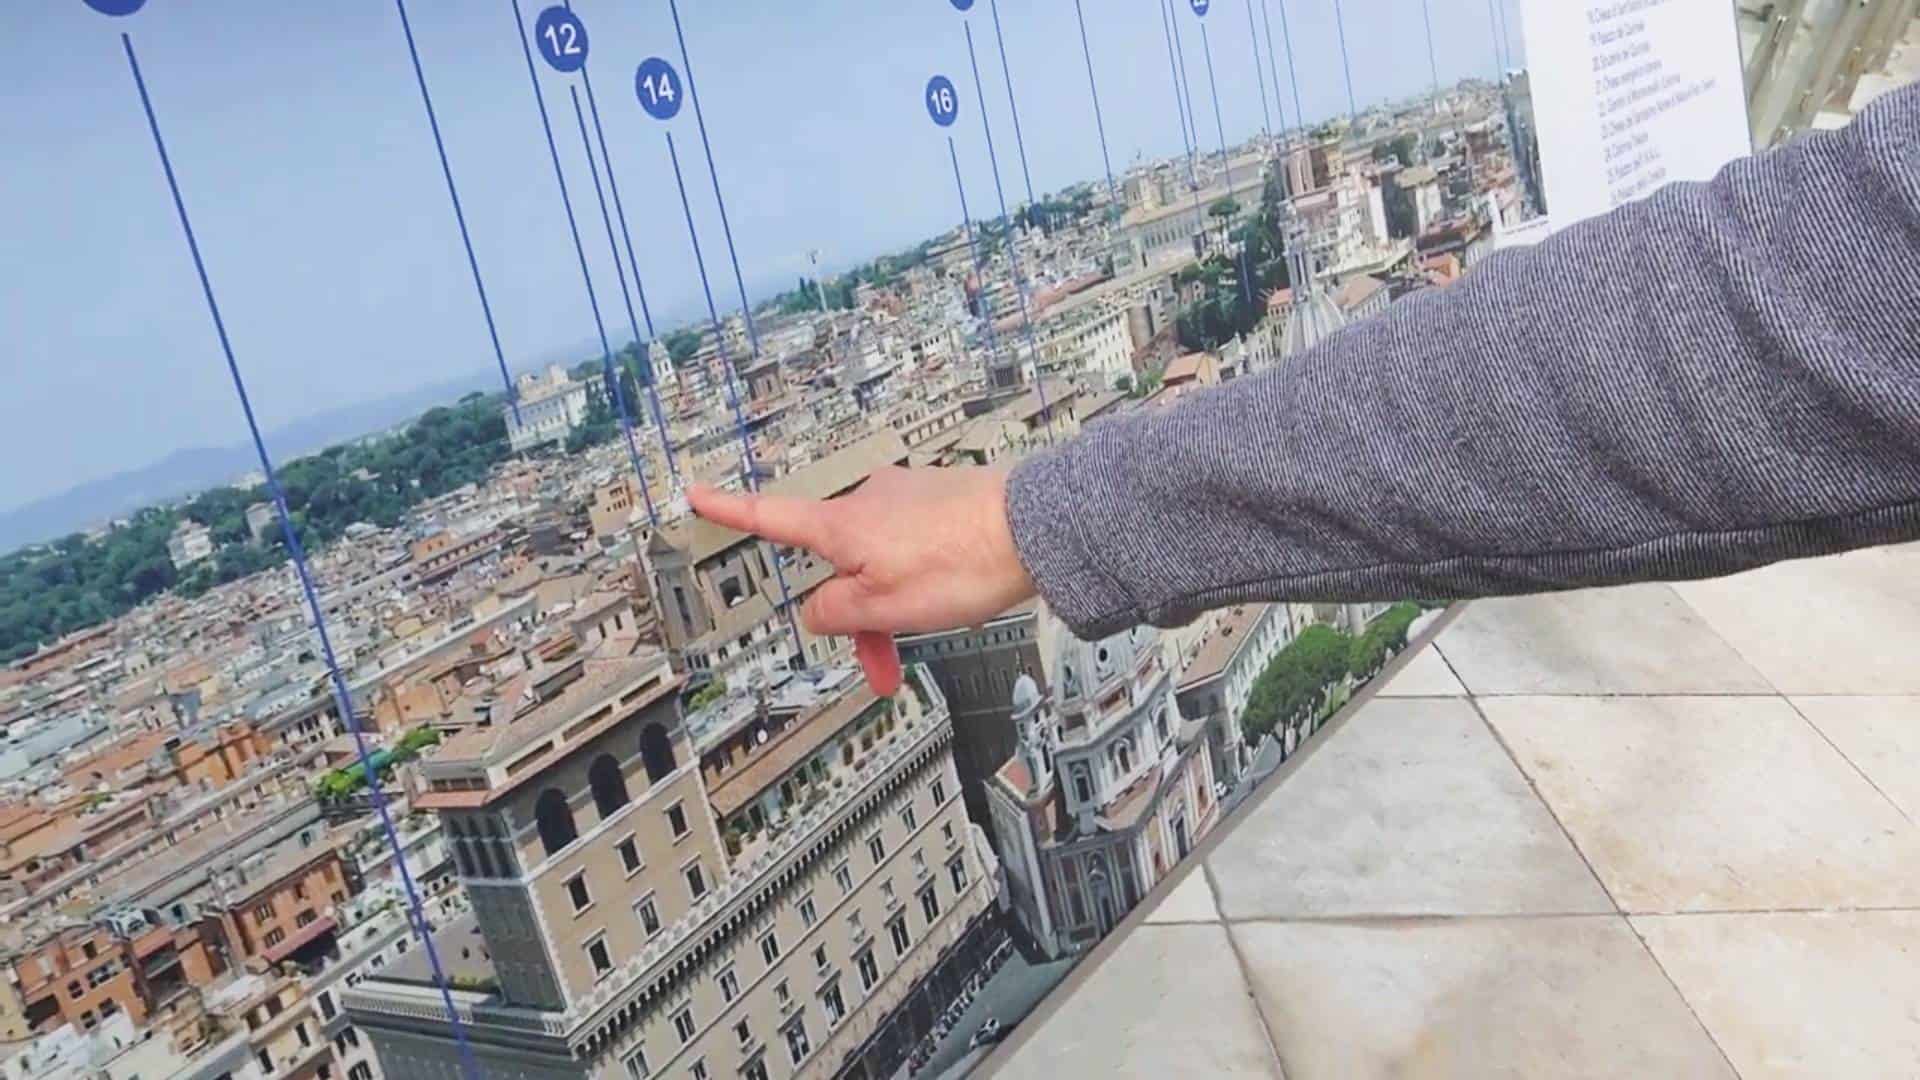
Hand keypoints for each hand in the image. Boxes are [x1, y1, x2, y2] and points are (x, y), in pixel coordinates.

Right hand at [686, 466, 1035, 694]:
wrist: (1036, 530)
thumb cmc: (966, 559)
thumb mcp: (883, 607)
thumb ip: (835, 614)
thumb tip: (815, 611)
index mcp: (841, 525)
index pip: (769, 518)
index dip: (729, 511)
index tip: (697, 495)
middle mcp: (867, 503)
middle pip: (836, 567)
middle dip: (854, 616)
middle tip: (881, 663)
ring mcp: (904, 501)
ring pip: (877, 565)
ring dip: (891, 608)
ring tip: (926, 635)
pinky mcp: (938, 505)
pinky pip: (910, 552)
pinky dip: (917, 583)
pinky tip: (950, 597)